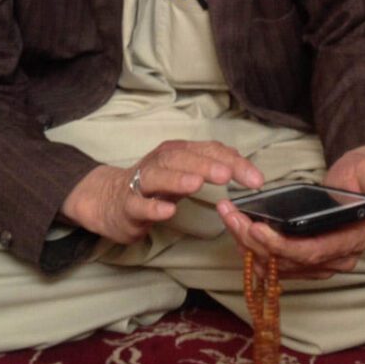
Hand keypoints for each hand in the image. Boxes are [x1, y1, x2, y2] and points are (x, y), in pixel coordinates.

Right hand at [61, 140, 263, 243]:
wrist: (108, 200)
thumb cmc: (153, 187)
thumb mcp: (183, 172)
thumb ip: (210, 165)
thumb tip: (243, 164)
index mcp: (177, 153)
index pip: (208, 151)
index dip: (233, 163)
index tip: (257, 179)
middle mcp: (159, 163)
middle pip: (182, 159)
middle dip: (206, 165)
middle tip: (227, 175)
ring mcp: (140, 184)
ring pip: (158, 176)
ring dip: (177, 178)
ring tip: (197, 184)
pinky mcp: (127, 206)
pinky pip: (139, 206)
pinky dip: (153, 207)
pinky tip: (168, 211)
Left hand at [217, 145, 364, 278]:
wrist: (353, 179)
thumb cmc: (361, 174)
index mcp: (351, 242)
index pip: (311, 253)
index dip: (280, 245)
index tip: (255, 227)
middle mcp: (335, 260)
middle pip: (287, 262)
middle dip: (254, 242)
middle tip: (231, 217)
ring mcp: (317, 264)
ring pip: (274, 265)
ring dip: (247, 245)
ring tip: (228, 218)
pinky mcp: (302, 261)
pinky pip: (272, 262)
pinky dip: (251, 248)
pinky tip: (235, 229)